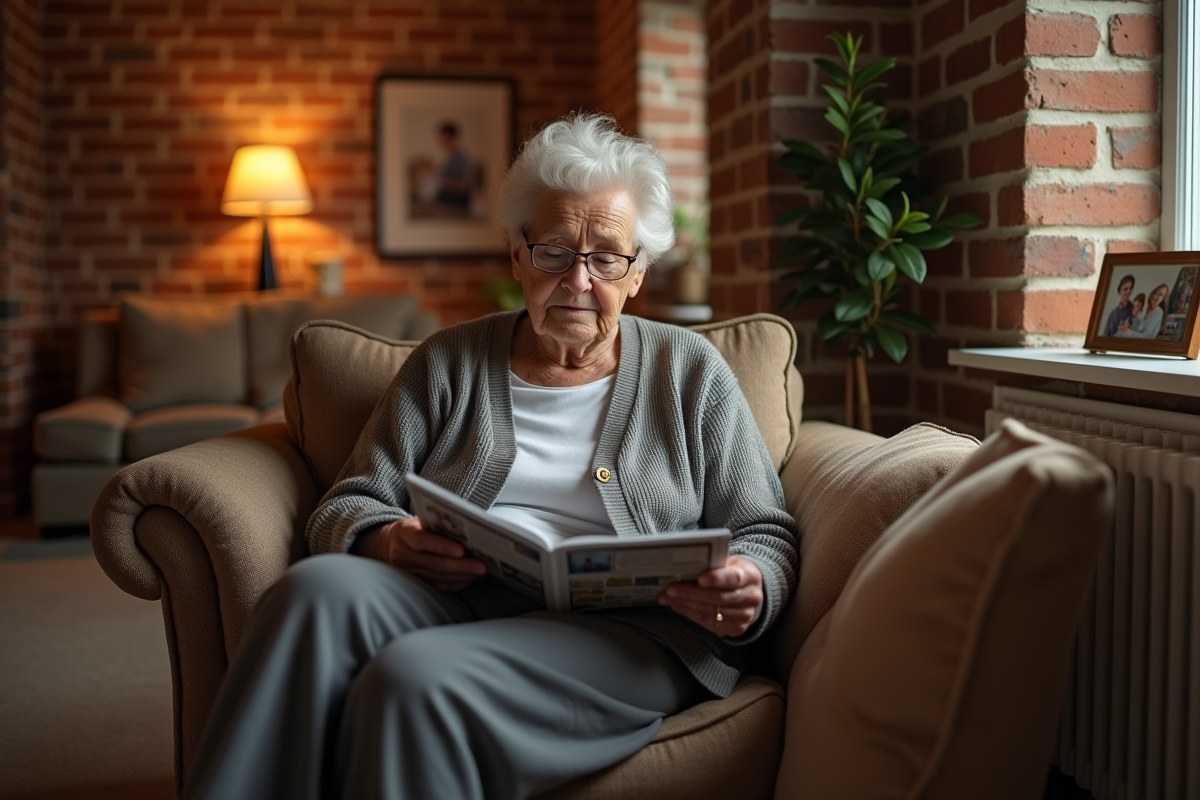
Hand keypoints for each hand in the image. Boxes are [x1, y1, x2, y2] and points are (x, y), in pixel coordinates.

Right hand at [356, 517, 486, 592]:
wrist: (390, 544)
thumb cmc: (414, 528)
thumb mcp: (420, 520)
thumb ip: (438, 524)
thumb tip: (468, 531)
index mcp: (404, 533)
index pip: (422, 540)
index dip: (442, 546)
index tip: (462, 550)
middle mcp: (403, 555)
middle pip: (434, 563)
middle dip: (461, 565)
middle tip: (481, 565)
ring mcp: (408, 572)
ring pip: (438, 577)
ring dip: (462, 575)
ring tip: (480, 571)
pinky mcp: (416, 583)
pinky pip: (439, 587)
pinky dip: (457, 583)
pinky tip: (470, 578)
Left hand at [658, 556, 762, 636]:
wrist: (749, 592)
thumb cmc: (733, 572)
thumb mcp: (729, 563)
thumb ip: (713, 564)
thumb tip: (686, 565)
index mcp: (751, 576)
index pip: (734, 578)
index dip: (717, 579)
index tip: (700, 579)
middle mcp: (751, 598)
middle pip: (718, 597)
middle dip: (691, 593)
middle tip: (671, 589)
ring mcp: (744, 616)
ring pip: (711, 611)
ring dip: (686, 604)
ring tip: (667, 598)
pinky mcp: (735, 628)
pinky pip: (709, 623)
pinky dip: (690, 614)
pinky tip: (678, 606)